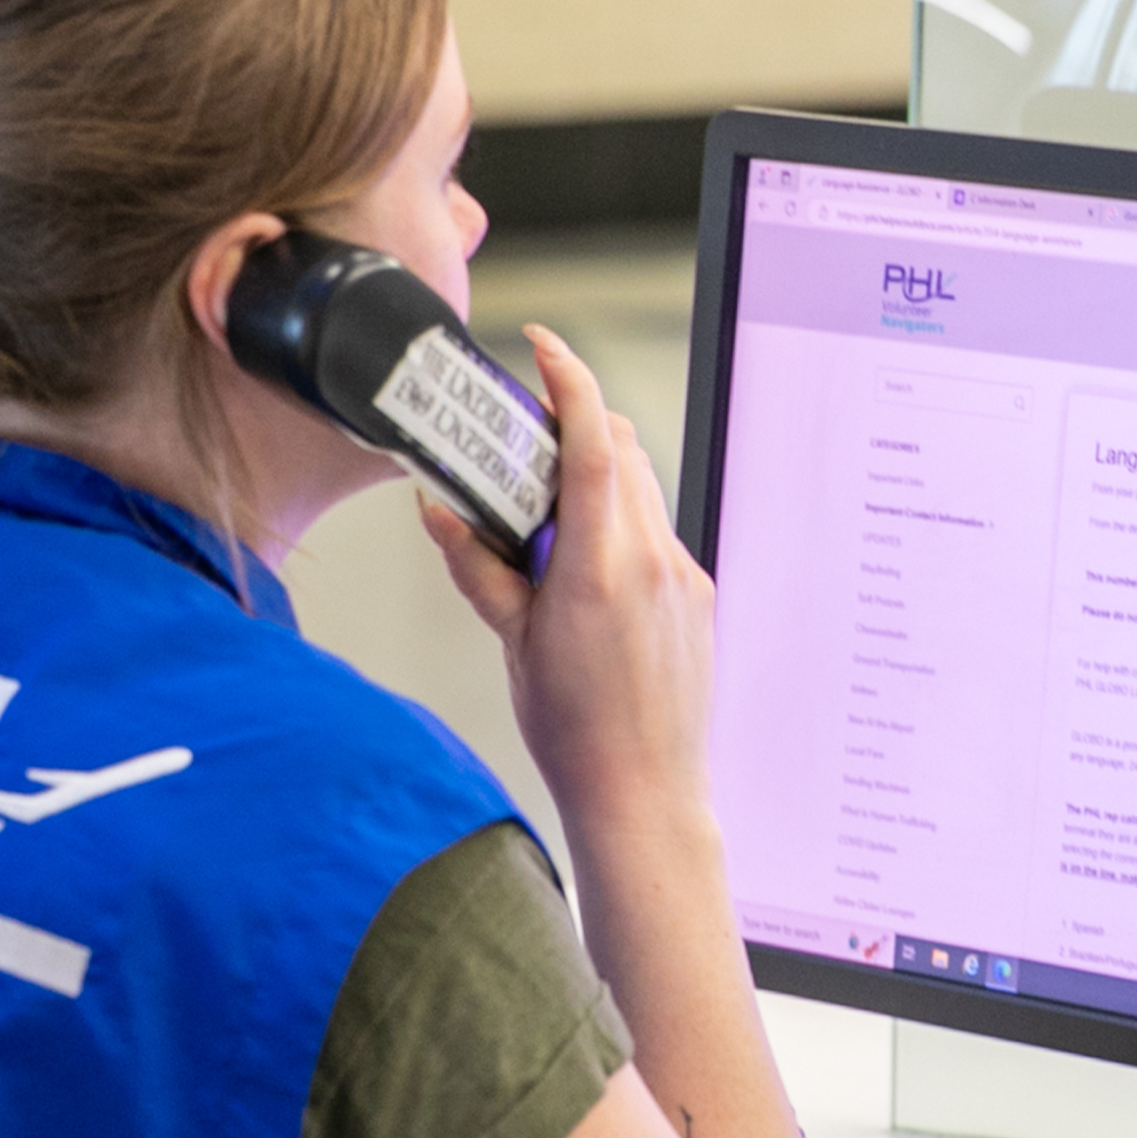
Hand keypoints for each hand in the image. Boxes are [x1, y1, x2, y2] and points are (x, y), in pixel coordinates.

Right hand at [422, 325, 718, 839]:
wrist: (643, 793)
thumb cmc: (574, 729)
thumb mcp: (511, 641)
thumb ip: (477, 567)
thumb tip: (439, 508)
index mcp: (598, 568)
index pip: (591, 442)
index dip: (569, 379)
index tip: (544, 344)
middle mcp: (651, 561)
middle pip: (620, 448)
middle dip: (575, 423)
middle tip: (524, 433)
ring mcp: (682, 576)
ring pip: (641, 487)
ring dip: (597, 473)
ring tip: (547, 509)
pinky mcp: (697, 595)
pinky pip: (656, 531)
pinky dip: (619, 522)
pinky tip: (585, 566)